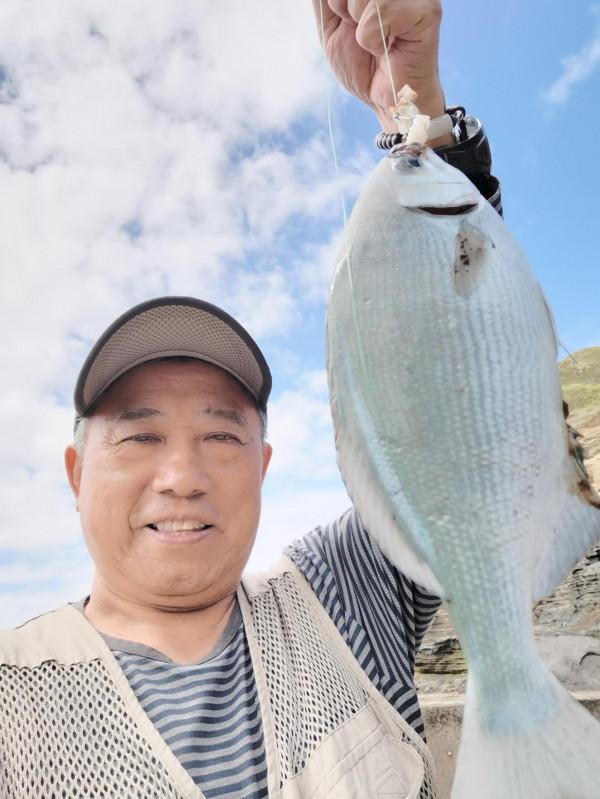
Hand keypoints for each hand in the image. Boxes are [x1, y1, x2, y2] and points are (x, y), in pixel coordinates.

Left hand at [314, 0, 448, 139]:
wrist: (387, 103)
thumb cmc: (363, 67)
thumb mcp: (331, 26)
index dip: (337, 2)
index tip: (349, 20)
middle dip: (345, 9)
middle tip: (362, 33)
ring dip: (359, 25)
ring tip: (376, 42)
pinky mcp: (427, 12)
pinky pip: (381, 10)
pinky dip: (372, 38)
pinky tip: (386, 48)